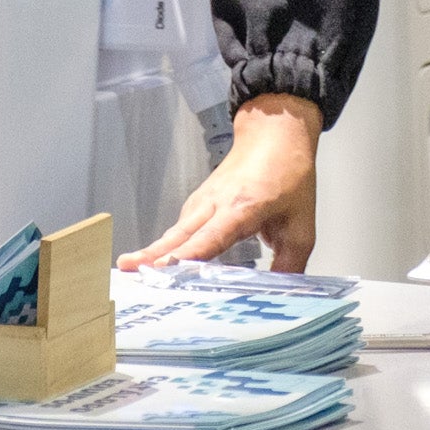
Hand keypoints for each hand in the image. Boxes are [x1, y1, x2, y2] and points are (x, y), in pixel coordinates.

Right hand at [119, 94, 322, 272]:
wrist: (274, 134)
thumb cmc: (287, 173)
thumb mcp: (301, 226)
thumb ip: (290, 264)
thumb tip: (282, 295)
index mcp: (242, 207)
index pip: (211, 236)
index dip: (187, 255)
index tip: (165, 267)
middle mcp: (216, 203)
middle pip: (181, 233)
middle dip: (154, 253)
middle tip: (127, 269)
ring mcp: (204, 200)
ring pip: (176, 231)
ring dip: (154, 250)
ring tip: (132, 270)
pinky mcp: (199, 202)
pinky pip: (180, 228)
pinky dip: (166, 245)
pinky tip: (156, 262)